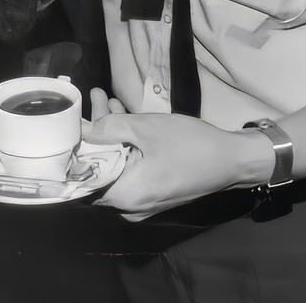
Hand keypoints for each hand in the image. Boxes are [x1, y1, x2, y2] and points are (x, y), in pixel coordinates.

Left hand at [87, 96, 255, 220]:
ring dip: (111, 134)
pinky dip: (126, 145)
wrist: (232, 160)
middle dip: (96, 131)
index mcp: (125, 196)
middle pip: (100, 168)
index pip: (84, 178)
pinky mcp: (154, 193)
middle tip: (95, 99)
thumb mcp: (145, 129)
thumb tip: (82, 129)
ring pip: (116, 165)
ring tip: (107, 100)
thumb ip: (109, 128)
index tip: (73, 121)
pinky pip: (131, 170)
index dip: (76, 148)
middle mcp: (130, 207)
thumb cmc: (189, 145)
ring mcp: (143, 202)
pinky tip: (125, 117)